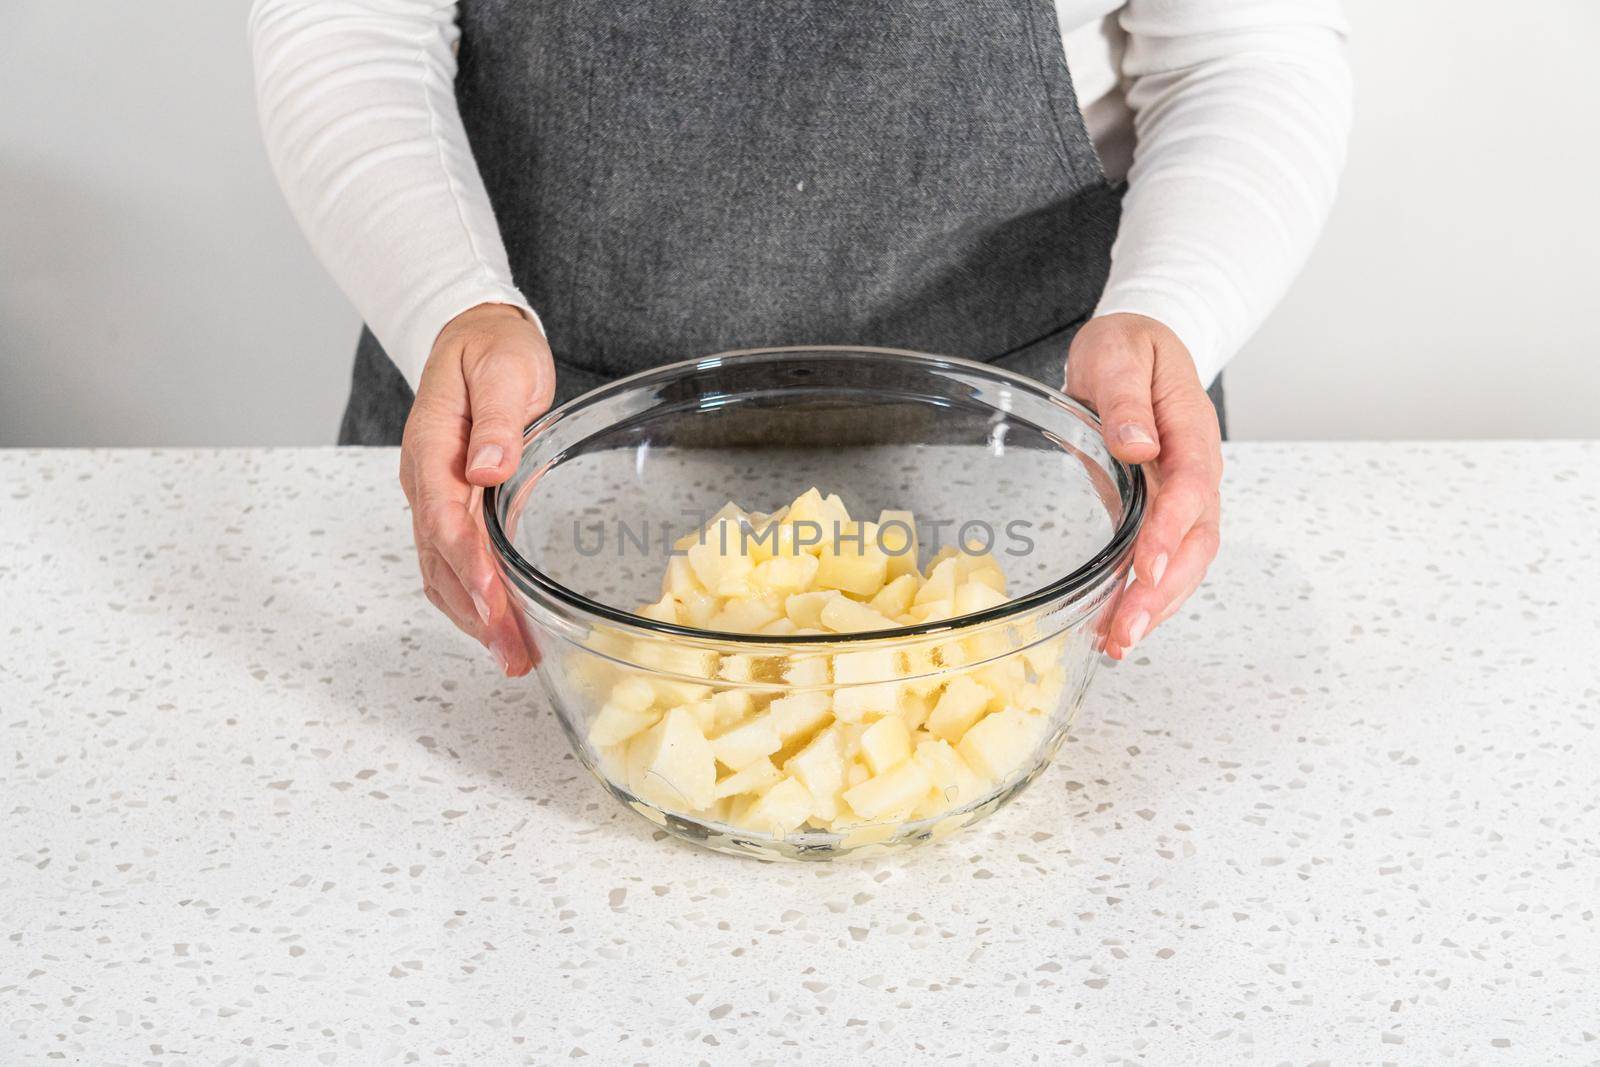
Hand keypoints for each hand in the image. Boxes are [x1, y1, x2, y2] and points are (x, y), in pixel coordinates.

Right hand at [399, 303, 555, 675]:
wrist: (472, 335)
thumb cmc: (491, 350)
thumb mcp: (502, 368)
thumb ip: (495, 419)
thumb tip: (486, 466)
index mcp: (431, 447)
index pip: (445, 520)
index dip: (469, 567)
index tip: (496, 603)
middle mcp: (424, 480)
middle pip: (441, 560)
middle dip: (477, 612)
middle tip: (514, 653)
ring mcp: (433, 497)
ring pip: (441, 571)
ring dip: (474, 618)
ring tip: (514, 656)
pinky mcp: (449, 508)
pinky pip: (450, 564)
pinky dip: (472, 601)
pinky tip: (499, 627)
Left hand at [1065, 313, 1222, 659]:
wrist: (1134, 348)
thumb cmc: (1128, 347)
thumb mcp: (1119, 354)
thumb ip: (1125, 398)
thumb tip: (1137, 443)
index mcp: (1191, 431)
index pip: (1192, 487)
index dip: (1171, 531)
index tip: (1146, 568)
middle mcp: (1195, 473)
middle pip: (1196, 542)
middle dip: (1163, 592)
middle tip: (1126, 631)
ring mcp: (1180, 498)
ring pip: (1183, 563)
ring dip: (1154, 607)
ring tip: (1117, 645)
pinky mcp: (1156, 514)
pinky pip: (1159, 562)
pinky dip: (1140, 598)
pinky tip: (1112, 629)